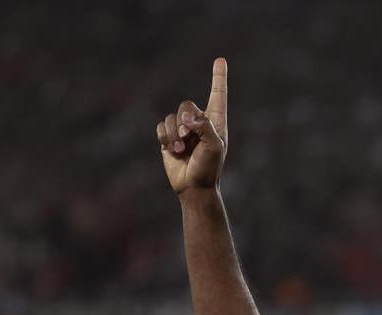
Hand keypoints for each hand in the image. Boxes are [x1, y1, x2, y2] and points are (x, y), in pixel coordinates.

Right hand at [157, 58, 229, 193]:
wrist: (194, 187)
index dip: (218, 77)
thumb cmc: (209, 168)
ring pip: (171, 117)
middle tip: (187, 137)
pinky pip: (161, 126)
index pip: (218, 94)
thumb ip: (204, 127)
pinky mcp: (168, 138)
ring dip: (173, 134)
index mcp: (215, 121)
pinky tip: (170, 150)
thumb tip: (188, 118)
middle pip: (186, 104)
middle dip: (184, 120)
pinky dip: (164, 137)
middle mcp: (199, 122)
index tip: (220, 60)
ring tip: (179, 149)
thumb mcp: (214, 146)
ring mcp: (183, 130)